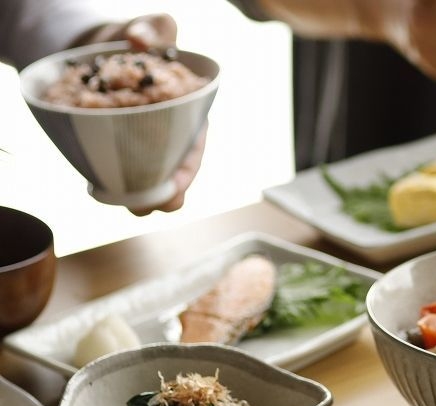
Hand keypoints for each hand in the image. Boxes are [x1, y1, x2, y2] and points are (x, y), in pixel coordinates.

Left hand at [77, 14, 201, 213]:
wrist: (108, 46)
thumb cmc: (140, 36)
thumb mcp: (152, 27)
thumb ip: (154, 28)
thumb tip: (140, 39)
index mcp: (189, 113)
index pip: (194, 149)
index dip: (187, 173)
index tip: (175, 188)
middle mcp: (170, 134)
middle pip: (172, 172)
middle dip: (163, 194)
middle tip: (148, 206)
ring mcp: (145, 142)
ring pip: (146, 176)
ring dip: (136, 194)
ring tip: (124, 203)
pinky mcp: (118, 144)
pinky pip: (119, 165)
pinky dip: (111, 179)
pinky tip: (100, 188)